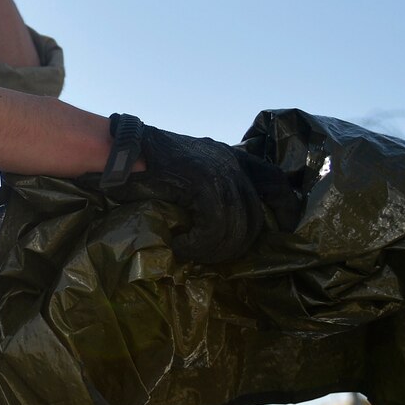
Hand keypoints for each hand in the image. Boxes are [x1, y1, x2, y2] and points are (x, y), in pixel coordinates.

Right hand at [105, 127, 301, 264]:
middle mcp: (230, 161)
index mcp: (229, 157)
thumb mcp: (186, 172)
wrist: (118, 150)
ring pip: (237, 226)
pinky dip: (199, 245)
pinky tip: (180, 245)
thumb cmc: (144, 164)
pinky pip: (216, 227)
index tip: (287, 227)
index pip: (273, 180)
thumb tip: (224, 223)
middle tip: (208, 254)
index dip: (285, 206)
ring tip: (189, 251)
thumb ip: (209, 188)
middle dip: (236, 244)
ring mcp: (219, 171)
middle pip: (254, 217)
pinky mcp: (204, 183)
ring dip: (214, 249)